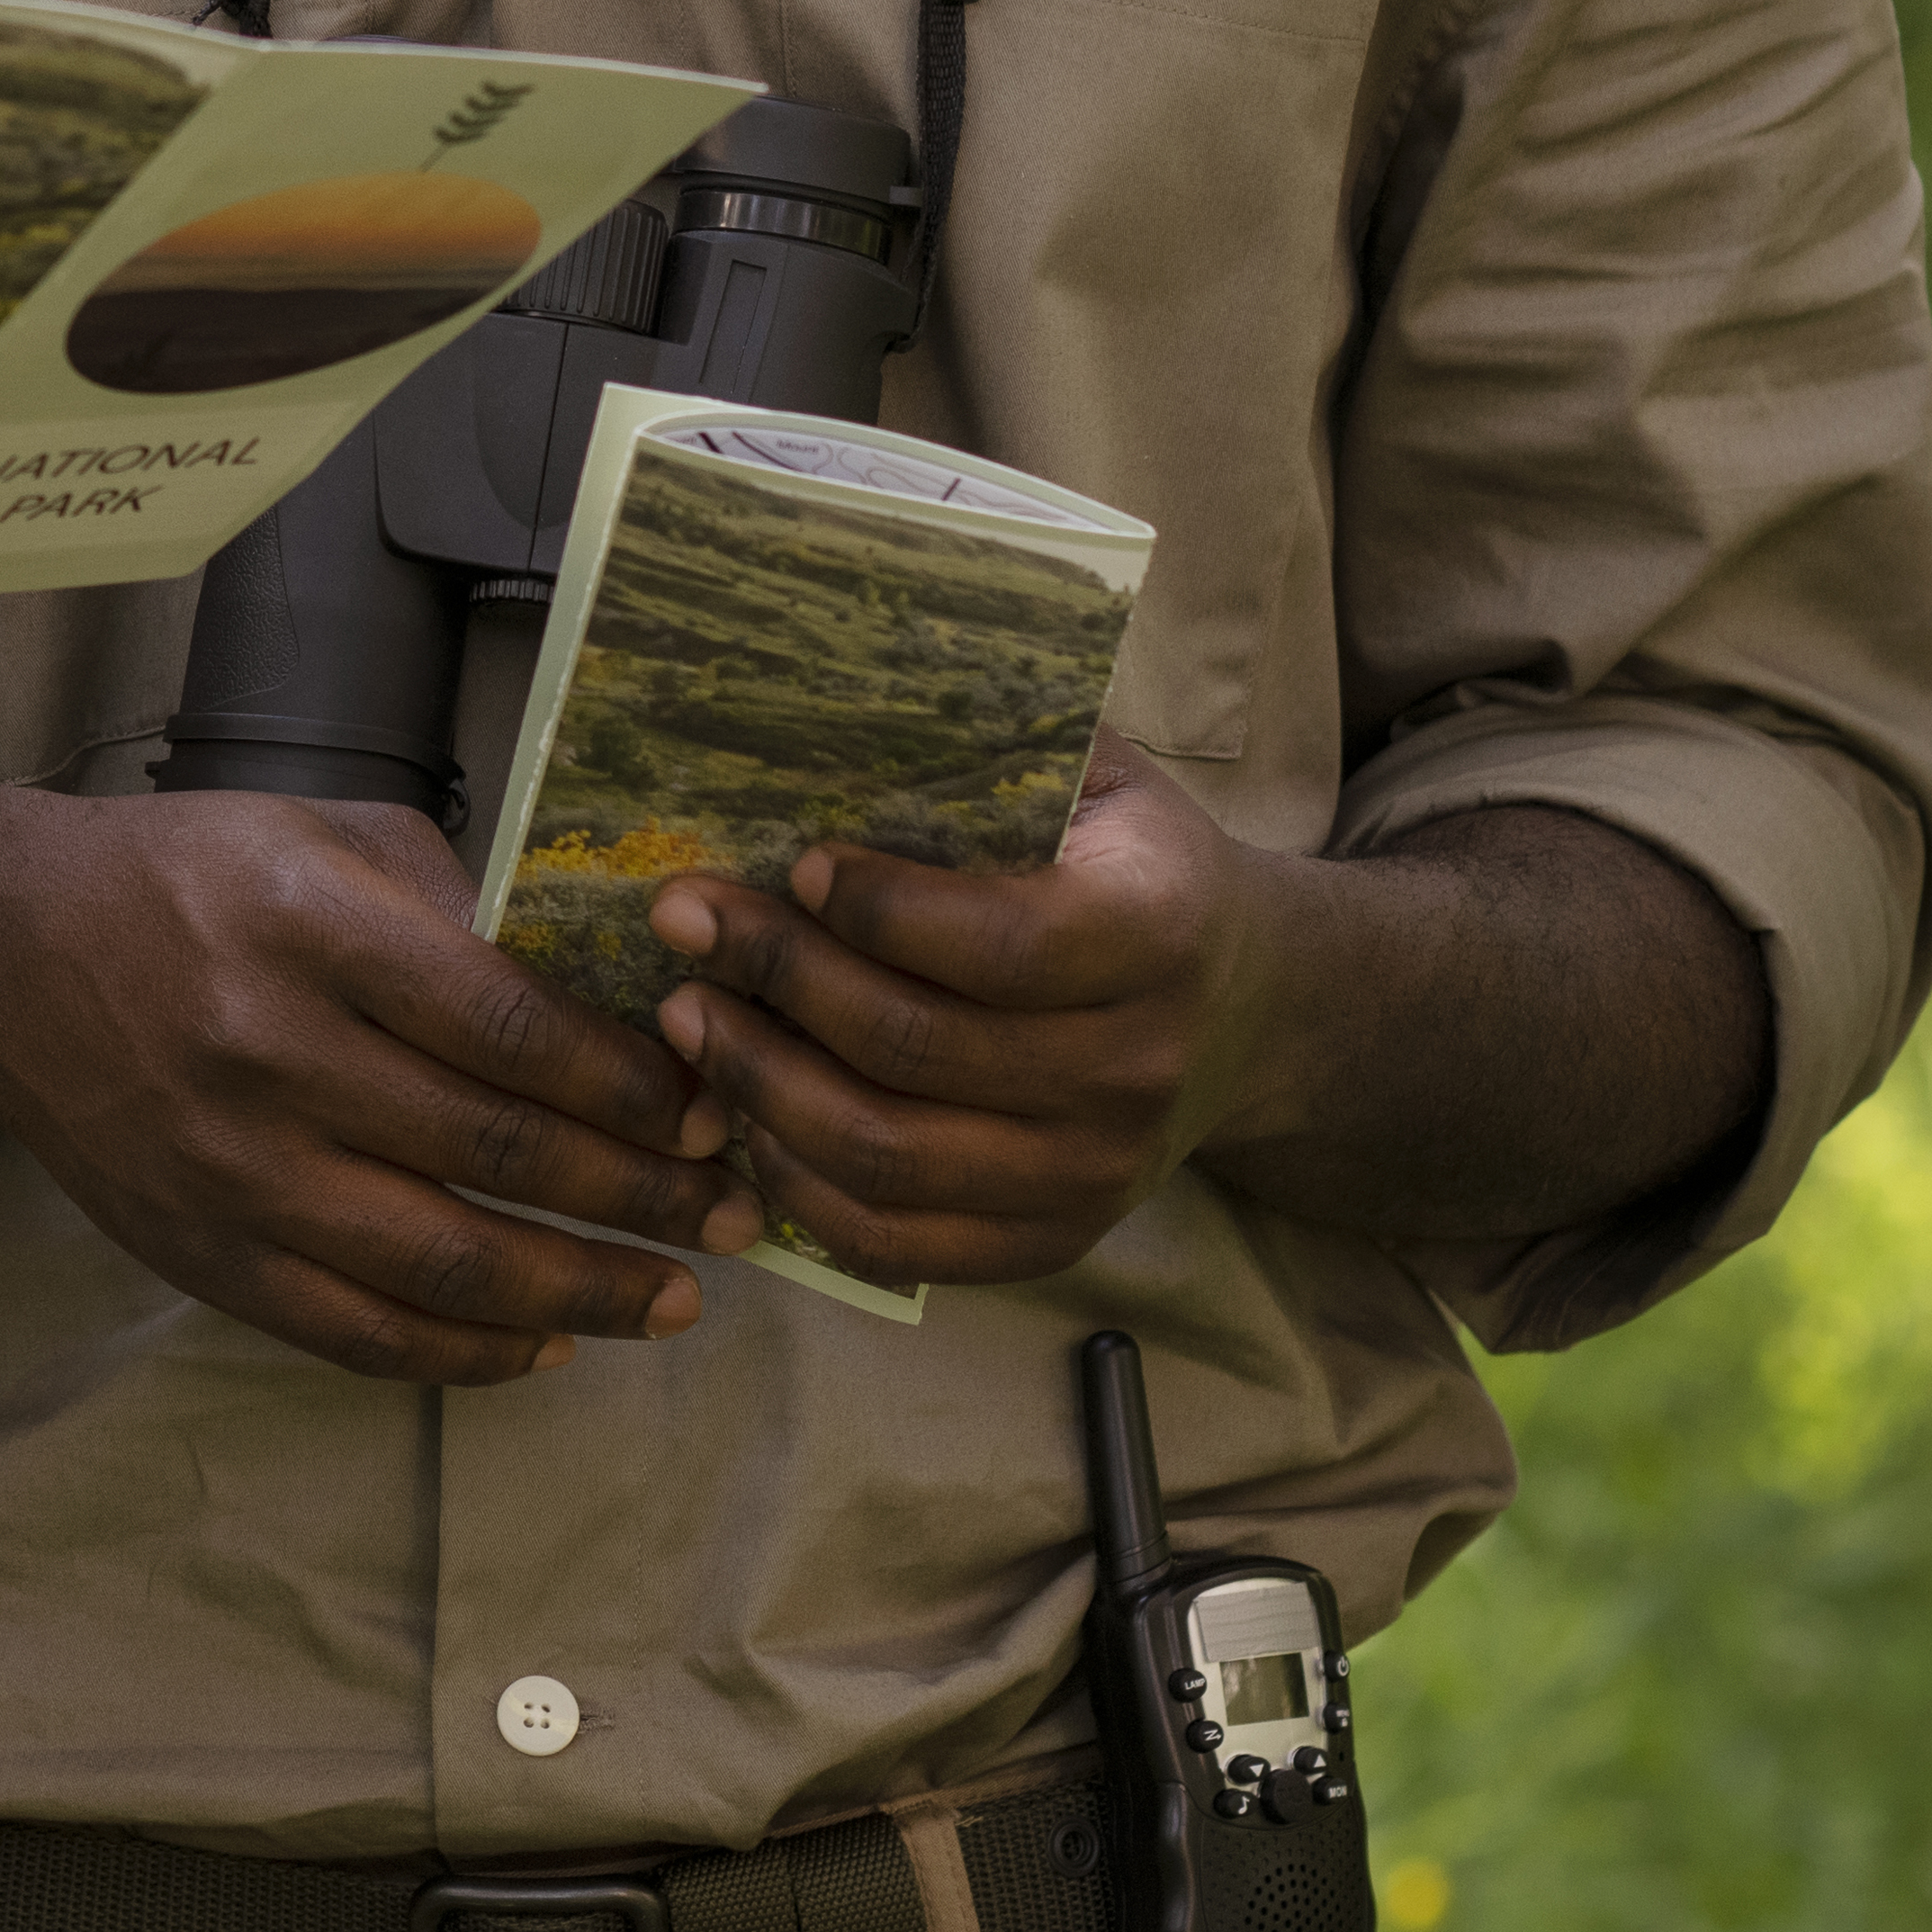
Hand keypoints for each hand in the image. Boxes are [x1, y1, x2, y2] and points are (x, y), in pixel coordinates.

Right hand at [0, 791, 761, 1386]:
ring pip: (444, 1265)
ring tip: (674, 1301)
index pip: (506, 1025)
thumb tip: (610, 1000)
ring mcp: (233, 1170)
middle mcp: (270, 1052)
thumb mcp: (323, 834)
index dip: (628, 1083)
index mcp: (309, 925)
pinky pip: (358, 1332)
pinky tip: (544, 1346)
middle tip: (740, 1214)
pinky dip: (466, 1355)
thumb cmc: (188, 878)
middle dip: (644, 1195)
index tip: (712, 1107)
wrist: (4, 958)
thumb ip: (457, 906)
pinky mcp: (204, 1256)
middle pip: (496, 1153)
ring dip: (582, 1295)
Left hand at [644, 737, 1270, 1289]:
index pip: (1003, 946)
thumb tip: (828, 687)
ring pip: (890, 1158)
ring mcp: (1097, 1172)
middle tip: (684, 922)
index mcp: (1160, 930)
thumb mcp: (1103, 777)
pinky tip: (744, 1116)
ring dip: (762, 1085)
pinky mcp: (1054, 1240)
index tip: (794, 861)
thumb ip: (998, 743)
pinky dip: (801, 1187)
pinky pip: (898, 1244)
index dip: (881, 912)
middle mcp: (1138, 1067)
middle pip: (920, 1050)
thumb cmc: (1133, 864)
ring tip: (689, 1014)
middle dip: (778, 980)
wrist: (1247, 1005)